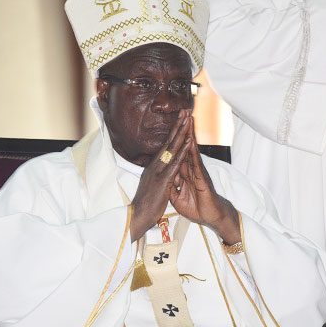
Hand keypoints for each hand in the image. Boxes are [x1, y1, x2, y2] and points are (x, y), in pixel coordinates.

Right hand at [130, 110, 192, 241]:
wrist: (137, 216)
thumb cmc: (145, 203)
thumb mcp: (152, 185)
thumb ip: (157, 175)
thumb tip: (159, 170)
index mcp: (154, 166)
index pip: (165, 145)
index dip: (173, 131)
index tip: (180, 119)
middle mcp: (155, 165)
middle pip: (169, 141)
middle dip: (178, 125)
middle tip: (186, 111)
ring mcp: (158, 171)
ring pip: (172, 148)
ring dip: (181, 133)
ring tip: (188, 120)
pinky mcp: (162, 180)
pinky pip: (174, 164)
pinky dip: (182, 152)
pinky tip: (188, 144)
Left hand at [169, 116, 240, 245]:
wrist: (209, 217)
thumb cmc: (196, 207)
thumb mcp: (177, 197)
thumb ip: (172, 187)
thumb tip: (167, 181)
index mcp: (184, 172)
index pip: (178, 151)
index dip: (174, 138)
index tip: (171, 125)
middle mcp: (191, 168)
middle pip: (186, 145)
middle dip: (184, 129)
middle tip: (183, 112)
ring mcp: (197, 172)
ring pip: (192, 150)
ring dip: (191, 134)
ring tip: (189, 119)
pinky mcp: (202, 178)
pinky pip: (197, 163)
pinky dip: (194, 152)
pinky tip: (192, 141)